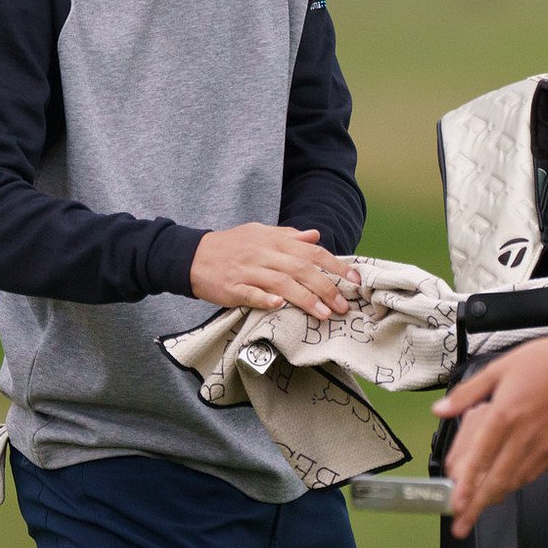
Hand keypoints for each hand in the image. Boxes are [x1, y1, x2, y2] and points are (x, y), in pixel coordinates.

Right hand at [189, 223, 359, 315]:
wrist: (193, 255)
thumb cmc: (232, 246)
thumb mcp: (261, 234)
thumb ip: (289, 236)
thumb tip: (316, 236)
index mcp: (274, 240)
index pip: (311, 251)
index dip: (335, 265)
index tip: (354, 279)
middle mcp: (264, 253)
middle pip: (301, 268)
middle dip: (326, 287)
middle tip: (344, 305)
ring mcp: (247, 270)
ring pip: (281, 282)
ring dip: (305, 298)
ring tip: (324, 313)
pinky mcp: (231, 287)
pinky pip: (250, 293)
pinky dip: (265, 299)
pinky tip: (279, 306)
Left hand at [432, 330, 547, 538]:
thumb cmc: (544, 361)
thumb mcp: (499, 368)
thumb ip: (468, 393)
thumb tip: (440, 409)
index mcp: (505, 415)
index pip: (481, 459)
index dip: (467, 486)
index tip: (455, 505)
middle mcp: (523, 436)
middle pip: (497, 480)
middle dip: (477, 506)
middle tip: (462, 526)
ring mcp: (542, 446)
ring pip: (515, 481)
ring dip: (496, 498)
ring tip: (479, 510)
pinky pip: (533, 474)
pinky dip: (517, 485)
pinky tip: (507, 487)